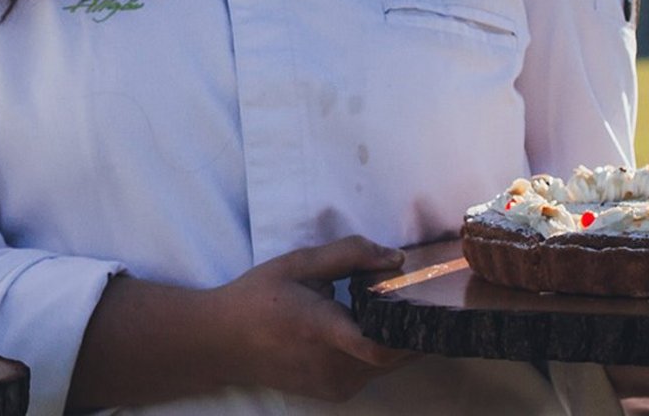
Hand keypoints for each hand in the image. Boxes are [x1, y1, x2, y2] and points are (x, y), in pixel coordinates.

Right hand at [68, 234, 417, 407]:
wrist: (221, 342)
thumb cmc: (257, 297)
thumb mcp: (298, 264)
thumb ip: (348, 255)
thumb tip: (396, 257)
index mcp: (323, 329)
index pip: (381, 346)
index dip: (413, 331)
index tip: (427, 305)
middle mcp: (334, 365)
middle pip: (397, 357)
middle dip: (411, 329)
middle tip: (414, 298)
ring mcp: (334, 385)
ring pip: (387, 366)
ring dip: (394, 340)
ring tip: (385, 310)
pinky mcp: (333, 394)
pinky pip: (369, 373)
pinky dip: (375, 353)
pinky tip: (359, 329)